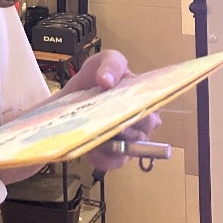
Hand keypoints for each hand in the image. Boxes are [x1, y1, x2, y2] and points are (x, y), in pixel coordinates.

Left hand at [60, 49, 161, 171]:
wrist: (69, 101)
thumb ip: (111, 64)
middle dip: (124, 122)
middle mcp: (143, 119)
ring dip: (113, 138)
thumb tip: (108, 81)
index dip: (140, 104)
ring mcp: (131, 139)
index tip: (119, 102)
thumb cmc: (92, 79)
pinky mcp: (117, 155)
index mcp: (145, 96)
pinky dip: (104, 157)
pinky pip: (117, 161)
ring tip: (94, 130)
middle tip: (104, 115)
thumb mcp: (102, 61)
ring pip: (131, 145)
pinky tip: (92, 150)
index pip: (154, 103)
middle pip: (144, 126)